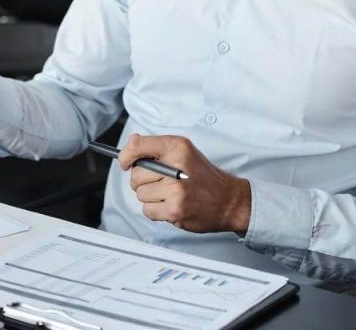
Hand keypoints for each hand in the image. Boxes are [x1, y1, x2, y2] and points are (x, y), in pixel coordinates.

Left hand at [119, 133, 251, 233]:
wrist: (229, 201)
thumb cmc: (204, 177)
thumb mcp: (184, 151)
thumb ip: (157, 147)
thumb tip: (130, 145)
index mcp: (178, 147)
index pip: (138, 146)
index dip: (126, 156)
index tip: (125, 162)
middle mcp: (176, 166)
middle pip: (136, 174)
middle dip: (143, 180)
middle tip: (161, 182)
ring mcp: (175, 190)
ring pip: (140, 194)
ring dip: (150, 197)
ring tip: (169, 194)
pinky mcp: (174, 210)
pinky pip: (147, 210)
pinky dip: (155, 210)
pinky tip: (170, 205)